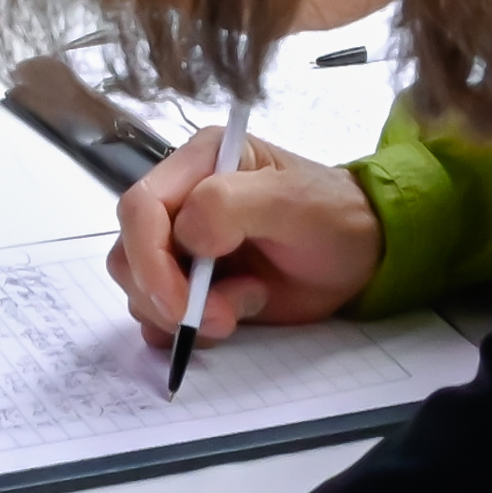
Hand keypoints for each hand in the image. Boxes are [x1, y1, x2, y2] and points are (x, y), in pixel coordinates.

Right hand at [109, 125, 381, 343]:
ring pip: (139, 290)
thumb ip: (232, 205)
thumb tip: (186, 236)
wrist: (362, 255)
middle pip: (129, 253)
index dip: (149, 258)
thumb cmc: (334, 217)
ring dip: (184, 314)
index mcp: (199, 163)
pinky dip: (186, 330)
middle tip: (225, 315)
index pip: (138, 207)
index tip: (182, 301)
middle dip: (166, 295)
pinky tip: (235, 317)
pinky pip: (158, 317)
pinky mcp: (190, 286)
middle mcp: (181, 201)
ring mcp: (182, 246)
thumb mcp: (293, 201)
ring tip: (245, 304)